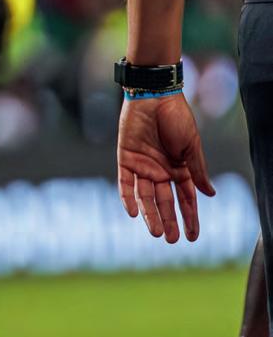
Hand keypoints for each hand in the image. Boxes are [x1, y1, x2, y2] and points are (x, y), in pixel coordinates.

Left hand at [116, 93, 214, 243]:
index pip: (186, 199)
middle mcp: (161, 171)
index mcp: (179, 169)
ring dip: (150, 215)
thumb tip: (210, 194)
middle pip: (165, 202)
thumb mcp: (192, 146)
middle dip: (169, 221)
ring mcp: (143, 167)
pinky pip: (125, 184)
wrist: (155, 96)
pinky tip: (133, 213)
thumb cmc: (177, 118)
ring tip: (157, 232)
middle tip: (171, 240)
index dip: (190, 218)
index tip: (192, 237)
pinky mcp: (126, 159)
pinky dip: (128, 198)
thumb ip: (197, 171)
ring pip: (146, 198)